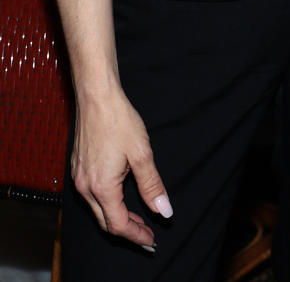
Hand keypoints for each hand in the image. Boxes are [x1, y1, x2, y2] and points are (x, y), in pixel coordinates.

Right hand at [71, 89, 171, 248]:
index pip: (118, 225)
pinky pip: (91, 195)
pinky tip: (120, 196)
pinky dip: (107, 203)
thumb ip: (152, 186)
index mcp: (101, 187)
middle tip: (147, 233)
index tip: (151, 239)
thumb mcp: (142, 154)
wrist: (97, 97)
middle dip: (127, 230)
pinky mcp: (77, 168)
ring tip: (137, 217)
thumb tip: (164, 211)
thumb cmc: (119, 120)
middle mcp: (85, 187)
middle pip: (105, 222)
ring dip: (117, 216)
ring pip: (97, 209)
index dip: (136, 235)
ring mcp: (78, 178)